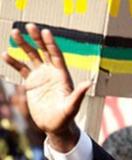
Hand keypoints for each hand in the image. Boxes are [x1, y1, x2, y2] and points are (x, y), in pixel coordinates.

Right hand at [3, 24, 90, 150]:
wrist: (55, 126)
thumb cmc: (66, 118)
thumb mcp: (72, 107)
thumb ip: (78, 95)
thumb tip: (88, 83)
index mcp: (62, 76)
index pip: (56, 56)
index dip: (51, 44)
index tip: (46, 32)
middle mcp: (52, 73)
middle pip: (44, 51)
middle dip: (37, 38)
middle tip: (30, 25)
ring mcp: (41, 76)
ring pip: (31, 56)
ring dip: (23, 45)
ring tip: (14, 32)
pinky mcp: (31, 82)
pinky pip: (21, 68)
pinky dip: (13, 62)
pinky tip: (5, 54)